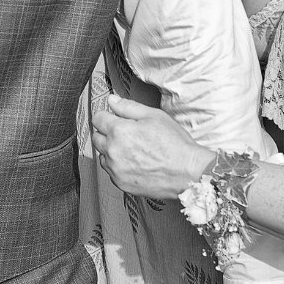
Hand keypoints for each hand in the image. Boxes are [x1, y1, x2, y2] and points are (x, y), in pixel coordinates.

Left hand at [90, 93, 213, 198]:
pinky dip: (118, 166)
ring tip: (133, 150)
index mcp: (119, 131)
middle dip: (107, 133)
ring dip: (111, 151)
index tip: (116, 118)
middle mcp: (113, 151)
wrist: (187, 172)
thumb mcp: (154, 116)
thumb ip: (128, 107)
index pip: (98, 119)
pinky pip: (111, 171)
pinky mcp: (121, 183)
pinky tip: (135, 163)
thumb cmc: (174, 144)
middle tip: (127, 134)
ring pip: (102, 156)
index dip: (107, 116)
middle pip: (96, 138)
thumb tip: (112, 100)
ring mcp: (115, 169)